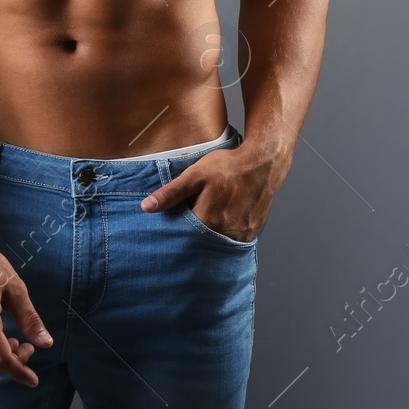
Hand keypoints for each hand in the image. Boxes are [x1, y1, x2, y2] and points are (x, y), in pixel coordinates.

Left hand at [138, 144, 288, 242]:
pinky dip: (224, 237)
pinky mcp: (251, 235)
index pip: (182, 237)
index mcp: (207, 221)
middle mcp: (225, 234)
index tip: (170, 226)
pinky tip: (221, 223)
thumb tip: (146, 207)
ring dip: (208, 239)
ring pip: (216, 245)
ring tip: (206, 222)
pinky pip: (232, 242)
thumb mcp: (194, 175)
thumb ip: (171, 193)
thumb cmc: (227, 167)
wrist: (263, 164)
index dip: (174, 232)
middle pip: (199, 244)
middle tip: (189, 223)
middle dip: (190, 238)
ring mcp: (240, 236)